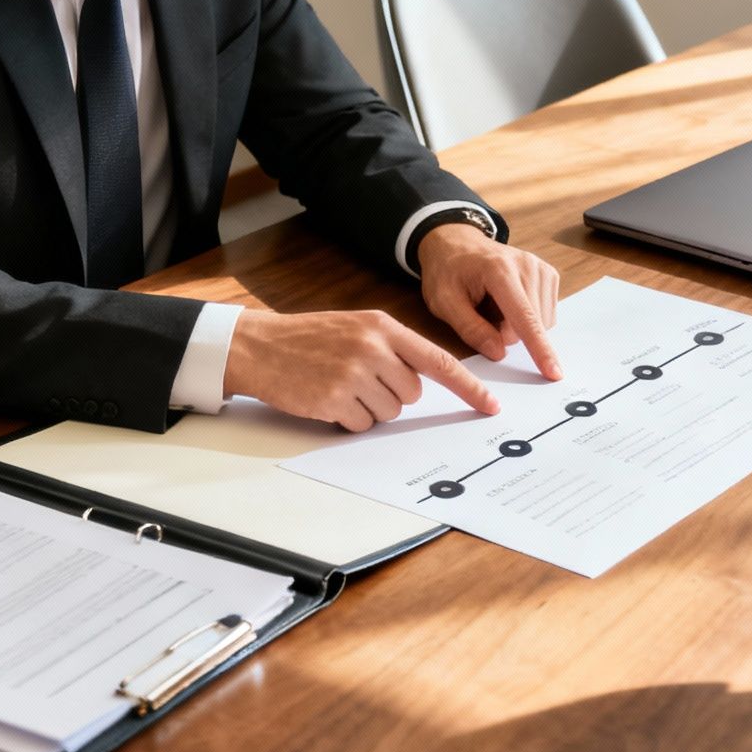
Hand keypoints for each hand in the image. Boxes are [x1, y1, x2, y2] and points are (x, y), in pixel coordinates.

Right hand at [222, 309, 499, 431]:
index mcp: (383, 327)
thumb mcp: (357, 328)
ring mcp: (354, 374)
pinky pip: (362, 424)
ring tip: (339, 385)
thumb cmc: (310, 338)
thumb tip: (422, 381)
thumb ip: (393, 348)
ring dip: (369, 408)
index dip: (469, 388)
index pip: (440, 361)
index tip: (491, 407)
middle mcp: (373, 348)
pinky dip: (348, 418)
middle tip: (359, 380)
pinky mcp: (334, 399)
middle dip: (392, 395)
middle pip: (412, 394)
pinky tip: (327, 398)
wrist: (260, 346)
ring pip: (389, 412)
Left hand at [416, 223, 563, 379]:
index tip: (554, 372)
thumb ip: (471, 329)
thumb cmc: (448, 272)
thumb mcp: (444, 302)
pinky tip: (508, 302)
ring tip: (494, 305)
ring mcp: (541, 268)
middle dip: (507, 332)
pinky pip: (545, 314)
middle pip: (532, 324)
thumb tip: (499, 353)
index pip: (525, 318)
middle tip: (482, 312)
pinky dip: (527, 317)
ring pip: (541, 322)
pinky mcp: (548, 274)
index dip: (539, 349)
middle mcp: (527, 266)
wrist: (456, 243)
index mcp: (499, 271)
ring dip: (517, 325)